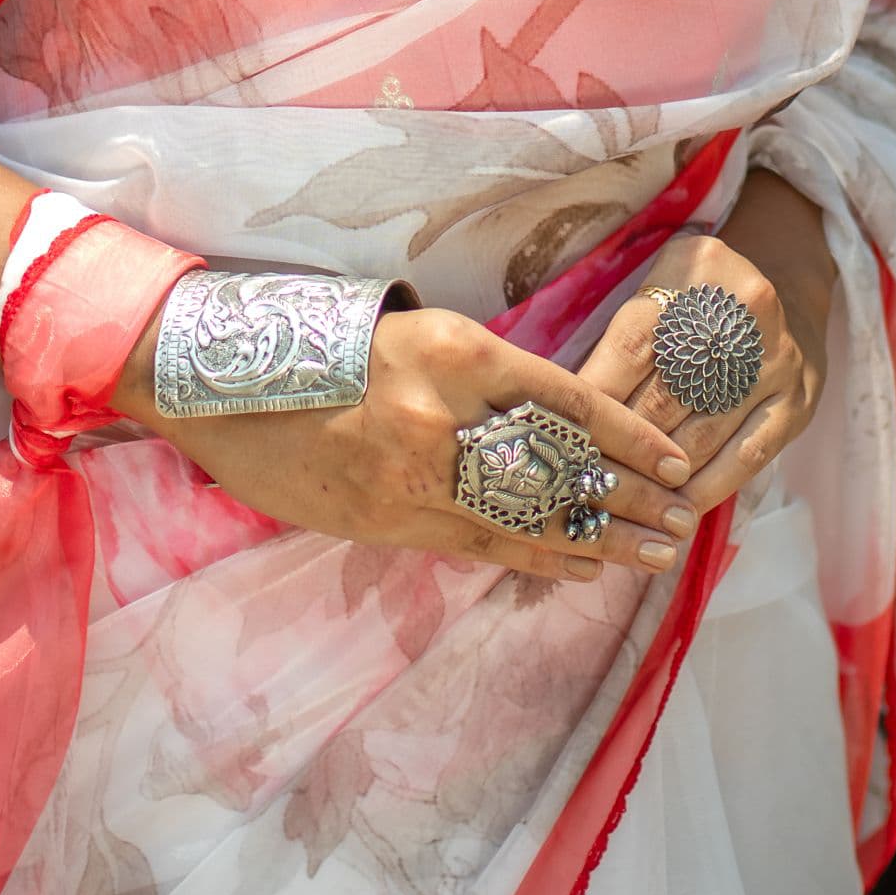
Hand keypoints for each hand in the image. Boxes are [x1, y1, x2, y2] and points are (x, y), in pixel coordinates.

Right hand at [113, 299, 700, 585]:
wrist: (214, 378)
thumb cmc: (312, 337)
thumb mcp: (405, 327)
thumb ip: (472, 368)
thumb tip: (538, 406)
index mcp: (454, 350)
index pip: (566, 399)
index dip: (626, 435)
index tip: (675, 458)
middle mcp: (442, 416)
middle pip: (556, 467)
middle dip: (624, 499)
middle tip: (681, 521)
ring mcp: (412, 477)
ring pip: (525, 517)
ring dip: (593, 540)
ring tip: (647, 554)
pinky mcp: (384, 522)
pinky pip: (477, 545)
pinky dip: (533, 558)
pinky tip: (574, 567)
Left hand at [578, 173, 834, 519]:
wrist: (793, 291)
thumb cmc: (702, 295)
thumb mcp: (663, 282)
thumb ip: (624, 329)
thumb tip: (570, 396)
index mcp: (697, 271)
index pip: (633, 344)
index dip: (595, 395)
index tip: (562, 433)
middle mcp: (743, 314)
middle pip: (664, 394)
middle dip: (619, 443)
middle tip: (580, 480)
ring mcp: (774, 364)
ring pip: (702, 432)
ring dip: (656, 476)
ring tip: (617, 506)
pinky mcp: (794, 405)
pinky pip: (745, 457)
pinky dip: (707, 489)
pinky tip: (677, 510)